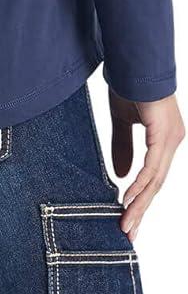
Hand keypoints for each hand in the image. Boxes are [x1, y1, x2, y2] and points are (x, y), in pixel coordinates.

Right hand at [108, 88, 184, 241]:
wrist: (133, 60)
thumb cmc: (129, 85)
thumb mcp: (122, 121)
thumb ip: (123, 147)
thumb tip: (121, 176)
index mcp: (165, 140)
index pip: (154, 177)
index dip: (141, 199)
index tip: (127, 218)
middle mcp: (173, 142)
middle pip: (156, 184)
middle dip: (141, 210)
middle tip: (128, 232)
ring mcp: (171, 139)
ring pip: (155, 180)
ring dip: (139, 204)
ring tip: (126, 224)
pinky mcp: (163, 134)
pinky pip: (152, 167)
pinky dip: (139, 184)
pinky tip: (128, 199)